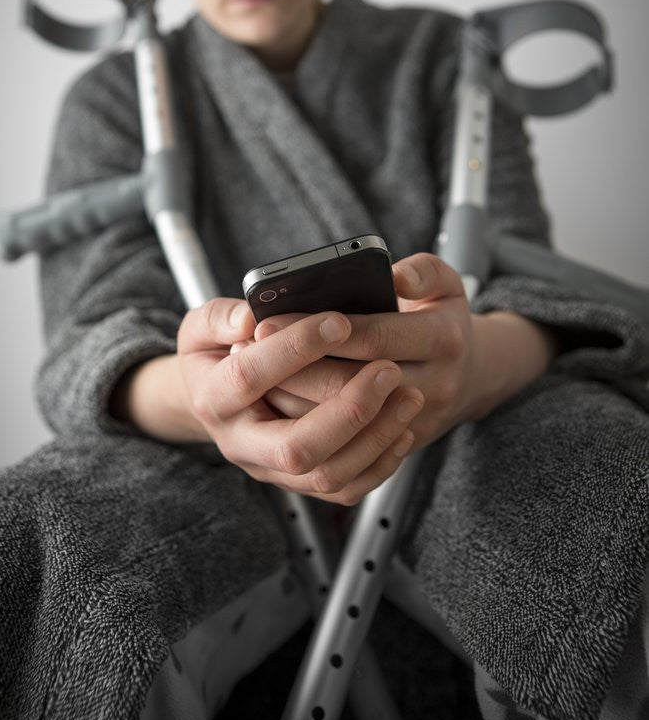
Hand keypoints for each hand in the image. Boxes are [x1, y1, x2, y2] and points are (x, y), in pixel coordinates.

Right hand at [176, 297, 423, 504]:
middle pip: (295, 447)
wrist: (217, 397)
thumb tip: (250, 319)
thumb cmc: (218, 351)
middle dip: (349, 410)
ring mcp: (271, 469)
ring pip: (327, 474)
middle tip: (389, 369)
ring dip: (375, 438)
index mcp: (211, 397)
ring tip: (409, 395)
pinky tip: (404, 428)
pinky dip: (380, 464)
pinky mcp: (299, 483)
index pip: (249, 377)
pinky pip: (345, 489)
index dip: (295, 348)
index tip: (339, 321)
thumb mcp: (204, 327)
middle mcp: (240, 443)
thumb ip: (221, 318)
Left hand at [256, 252, 556, 449]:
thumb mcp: (446, 283)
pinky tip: (275, 404)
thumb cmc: (441, 318)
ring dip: (293, 401)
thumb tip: (395, 276)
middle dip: (295, 369)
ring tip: (254, 376)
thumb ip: (424, 271)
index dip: (318, 331)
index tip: (268, 320)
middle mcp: (435, 386)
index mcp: (444, 338)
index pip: (373, 337)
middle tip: (248, 351)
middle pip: (351, 384)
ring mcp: (417, 424)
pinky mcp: (397, 448)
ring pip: (343, 425)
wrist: (470, 377)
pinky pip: (347, 448)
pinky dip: (308, 427)